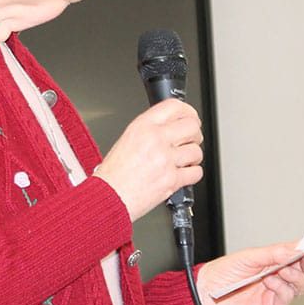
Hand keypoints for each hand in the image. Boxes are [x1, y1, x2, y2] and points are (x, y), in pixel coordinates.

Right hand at [97, 99, 202, 220]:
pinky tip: (184, 174)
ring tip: (185, 160)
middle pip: (191, 126)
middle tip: (191, 140)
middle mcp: (155, 139)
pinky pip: (196, 172)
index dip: (188, 111)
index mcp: (142, 126)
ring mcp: (165, 160)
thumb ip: (149, 130)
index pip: (174, 107)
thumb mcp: (126, 139)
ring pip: (196, 150)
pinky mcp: (172, 180)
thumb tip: (170, 126)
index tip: (191, 117)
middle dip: (195, 134)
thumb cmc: (112, 174)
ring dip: (194, 157)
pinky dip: (193, 174)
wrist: (107, 198)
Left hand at [196, 242, 303, 304]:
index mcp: (274, 260)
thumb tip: (295, 247)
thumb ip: (274, 253)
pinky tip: (270, 281)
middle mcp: (279, 275)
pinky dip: (281, 287)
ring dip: (295, 276)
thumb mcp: (250, 256)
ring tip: (282, 270)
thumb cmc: (224, 272)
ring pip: (302, 285)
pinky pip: (287, 297)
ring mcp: (276, 291)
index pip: (298, 253)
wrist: (206, 293)